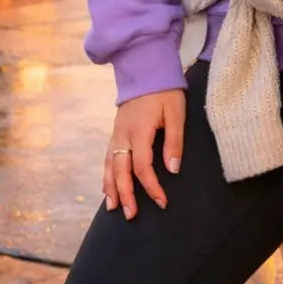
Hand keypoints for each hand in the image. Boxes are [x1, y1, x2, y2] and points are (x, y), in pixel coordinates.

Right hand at [102, 89, 185, 220]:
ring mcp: (116, 133)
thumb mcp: (176, 112)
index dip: (151, 187)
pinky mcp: (115, 131)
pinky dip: (106, 174)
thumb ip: (174, 141)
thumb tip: (173, 170)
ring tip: (114, 208)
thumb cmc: (164, 90)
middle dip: (125, 195)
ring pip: (109, 165)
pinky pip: (107, 157)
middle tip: (132, 215)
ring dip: (111, 188)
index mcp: (139, 131)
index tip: (162, 202)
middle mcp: (123, 135)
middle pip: (120, 171)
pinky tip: (108, 186)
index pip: (142, 167)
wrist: (145, 68)